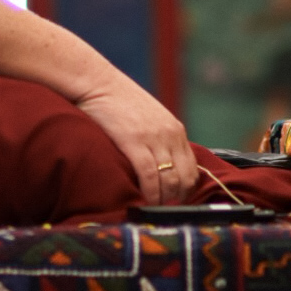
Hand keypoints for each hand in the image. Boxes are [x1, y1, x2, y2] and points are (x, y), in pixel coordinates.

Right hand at [74, 69, 196, 204]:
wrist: (97, 82)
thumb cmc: (118, 101)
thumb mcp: (148, 118)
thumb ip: (158, 139)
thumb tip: (159, 166)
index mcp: (175, 130)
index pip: (193, 169)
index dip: (185, 190)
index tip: (172, 200)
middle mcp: (170, 135)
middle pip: (185, 178)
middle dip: (175, 198)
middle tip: (161, 208)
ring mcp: (154, 138)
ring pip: (169, 180)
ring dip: (162, 200)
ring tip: (150, 207)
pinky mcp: (134, 142)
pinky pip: (150, 176)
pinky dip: (150, 194)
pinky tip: (143, 201)